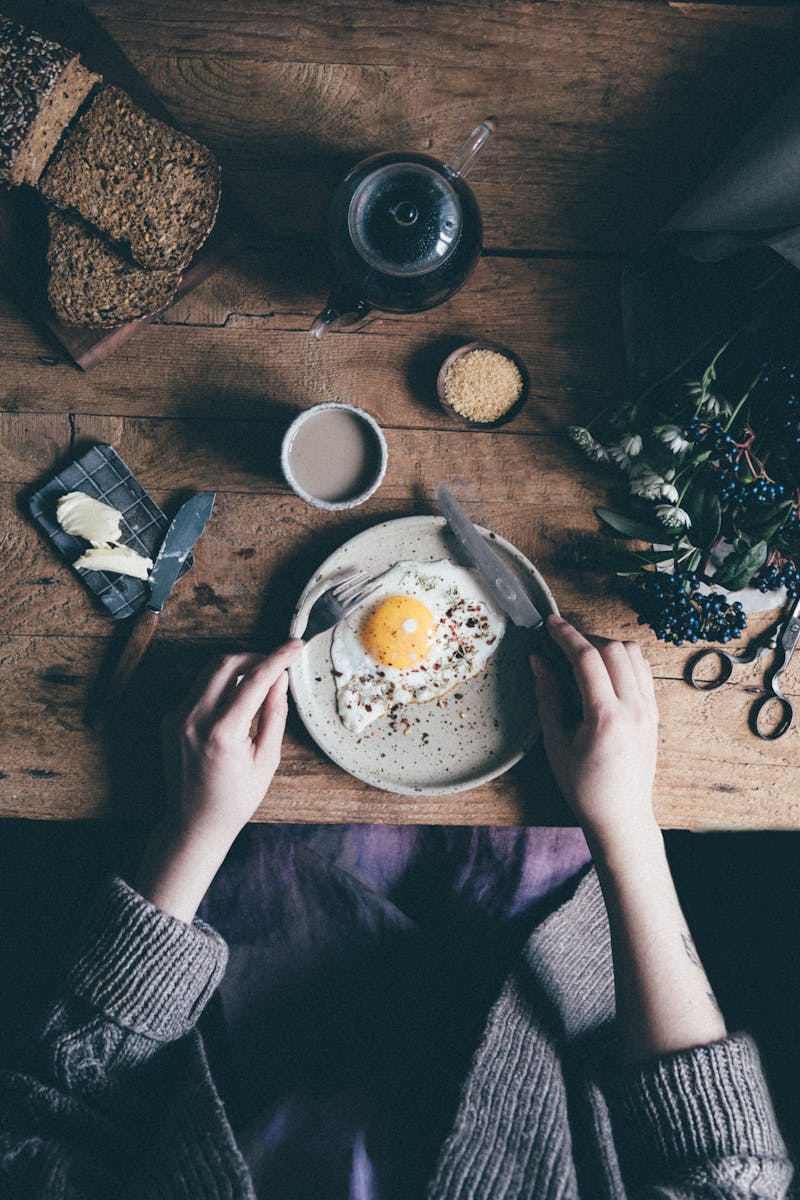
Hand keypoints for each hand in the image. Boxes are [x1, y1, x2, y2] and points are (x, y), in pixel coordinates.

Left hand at [136, 640, 302, 920]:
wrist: (193, 823)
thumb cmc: (235, 799)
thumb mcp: (266, 760)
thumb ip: (274, 714)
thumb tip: (280, 679)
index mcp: (222, 733)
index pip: (254, 680)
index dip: (278, 658)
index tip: (295, 646)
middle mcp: (194, 720)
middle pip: (226, 663)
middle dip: (255, 656)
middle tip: (276, 663)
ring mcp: (176, 718)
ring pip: (209, 671)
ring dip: (237, 666)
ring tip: (259, 678)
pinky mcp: (169, 720)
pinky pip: (198, 688)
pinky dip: (220, 684)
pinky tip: (236, 698)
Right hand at [530, 615, 658, 849]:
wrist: (620, 815)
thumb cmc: (582, 785)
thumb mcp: (555, 742)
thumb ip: (548, 696)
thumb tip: (538, 660)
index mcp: (605, 717)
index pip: (587, 658)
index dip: (566, 635)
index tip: (549, 623)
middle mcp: (634, 708)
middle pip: (613, 648)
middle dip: (585, 639)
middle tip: (562, 646)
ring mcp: (649, 709)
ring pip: (633, 653)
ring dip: (606, 647)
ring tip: (583, 659)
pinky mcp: (655, 712)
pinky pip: (643, 670)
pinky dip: (623, 661)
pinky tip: (604, 673)